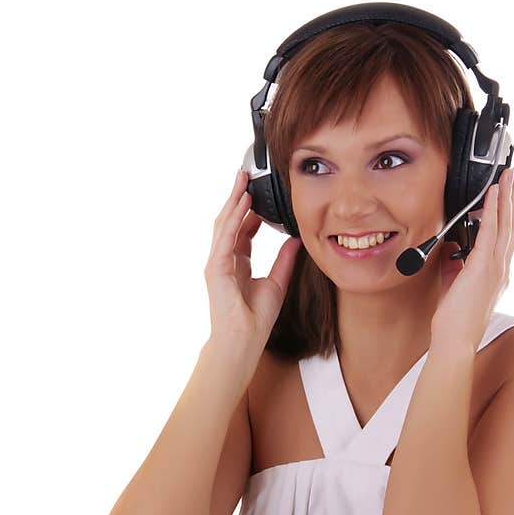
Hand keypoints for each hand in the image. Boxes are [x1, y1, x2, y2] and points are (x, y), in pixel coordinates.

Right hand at [204, 169, 301, 347]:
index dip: (250, 209)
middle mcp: (225, 259)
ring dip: (233, 200)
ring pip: (224, 224)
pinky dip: (235, 219)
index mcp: (237, 262)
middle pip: (230, 220)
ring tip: (242, 180)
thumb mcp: (278, 282)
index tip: (258, 191)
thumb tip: (297, 239)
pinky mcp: (216, 268)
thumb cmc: (256, 319)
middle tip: (245, 174)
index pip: (242, 228)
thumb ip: (285, 259)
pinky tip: (243, 203)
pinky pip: (226, 238)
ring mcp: (218, 262)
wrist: (243, 341)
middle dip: (237, 196)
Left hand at [431, 167, 513, 349]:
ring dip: (507, 197)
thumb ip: (454, 267)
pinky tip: (493, 195)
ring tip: (508, 176)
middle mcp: (501, 268)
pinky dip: (492, 211)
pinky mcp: (483, 268)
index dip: (510, 213)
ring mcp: (495, 268)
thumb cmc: (454, 320)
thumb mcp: (453, 286)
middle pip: (513, 225)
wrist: (455, 340)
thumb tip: (450, 252)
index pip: (506, 236)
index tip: (510, 194)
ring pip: (506, 224)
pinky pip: (490, 233)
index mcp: (497, 273)